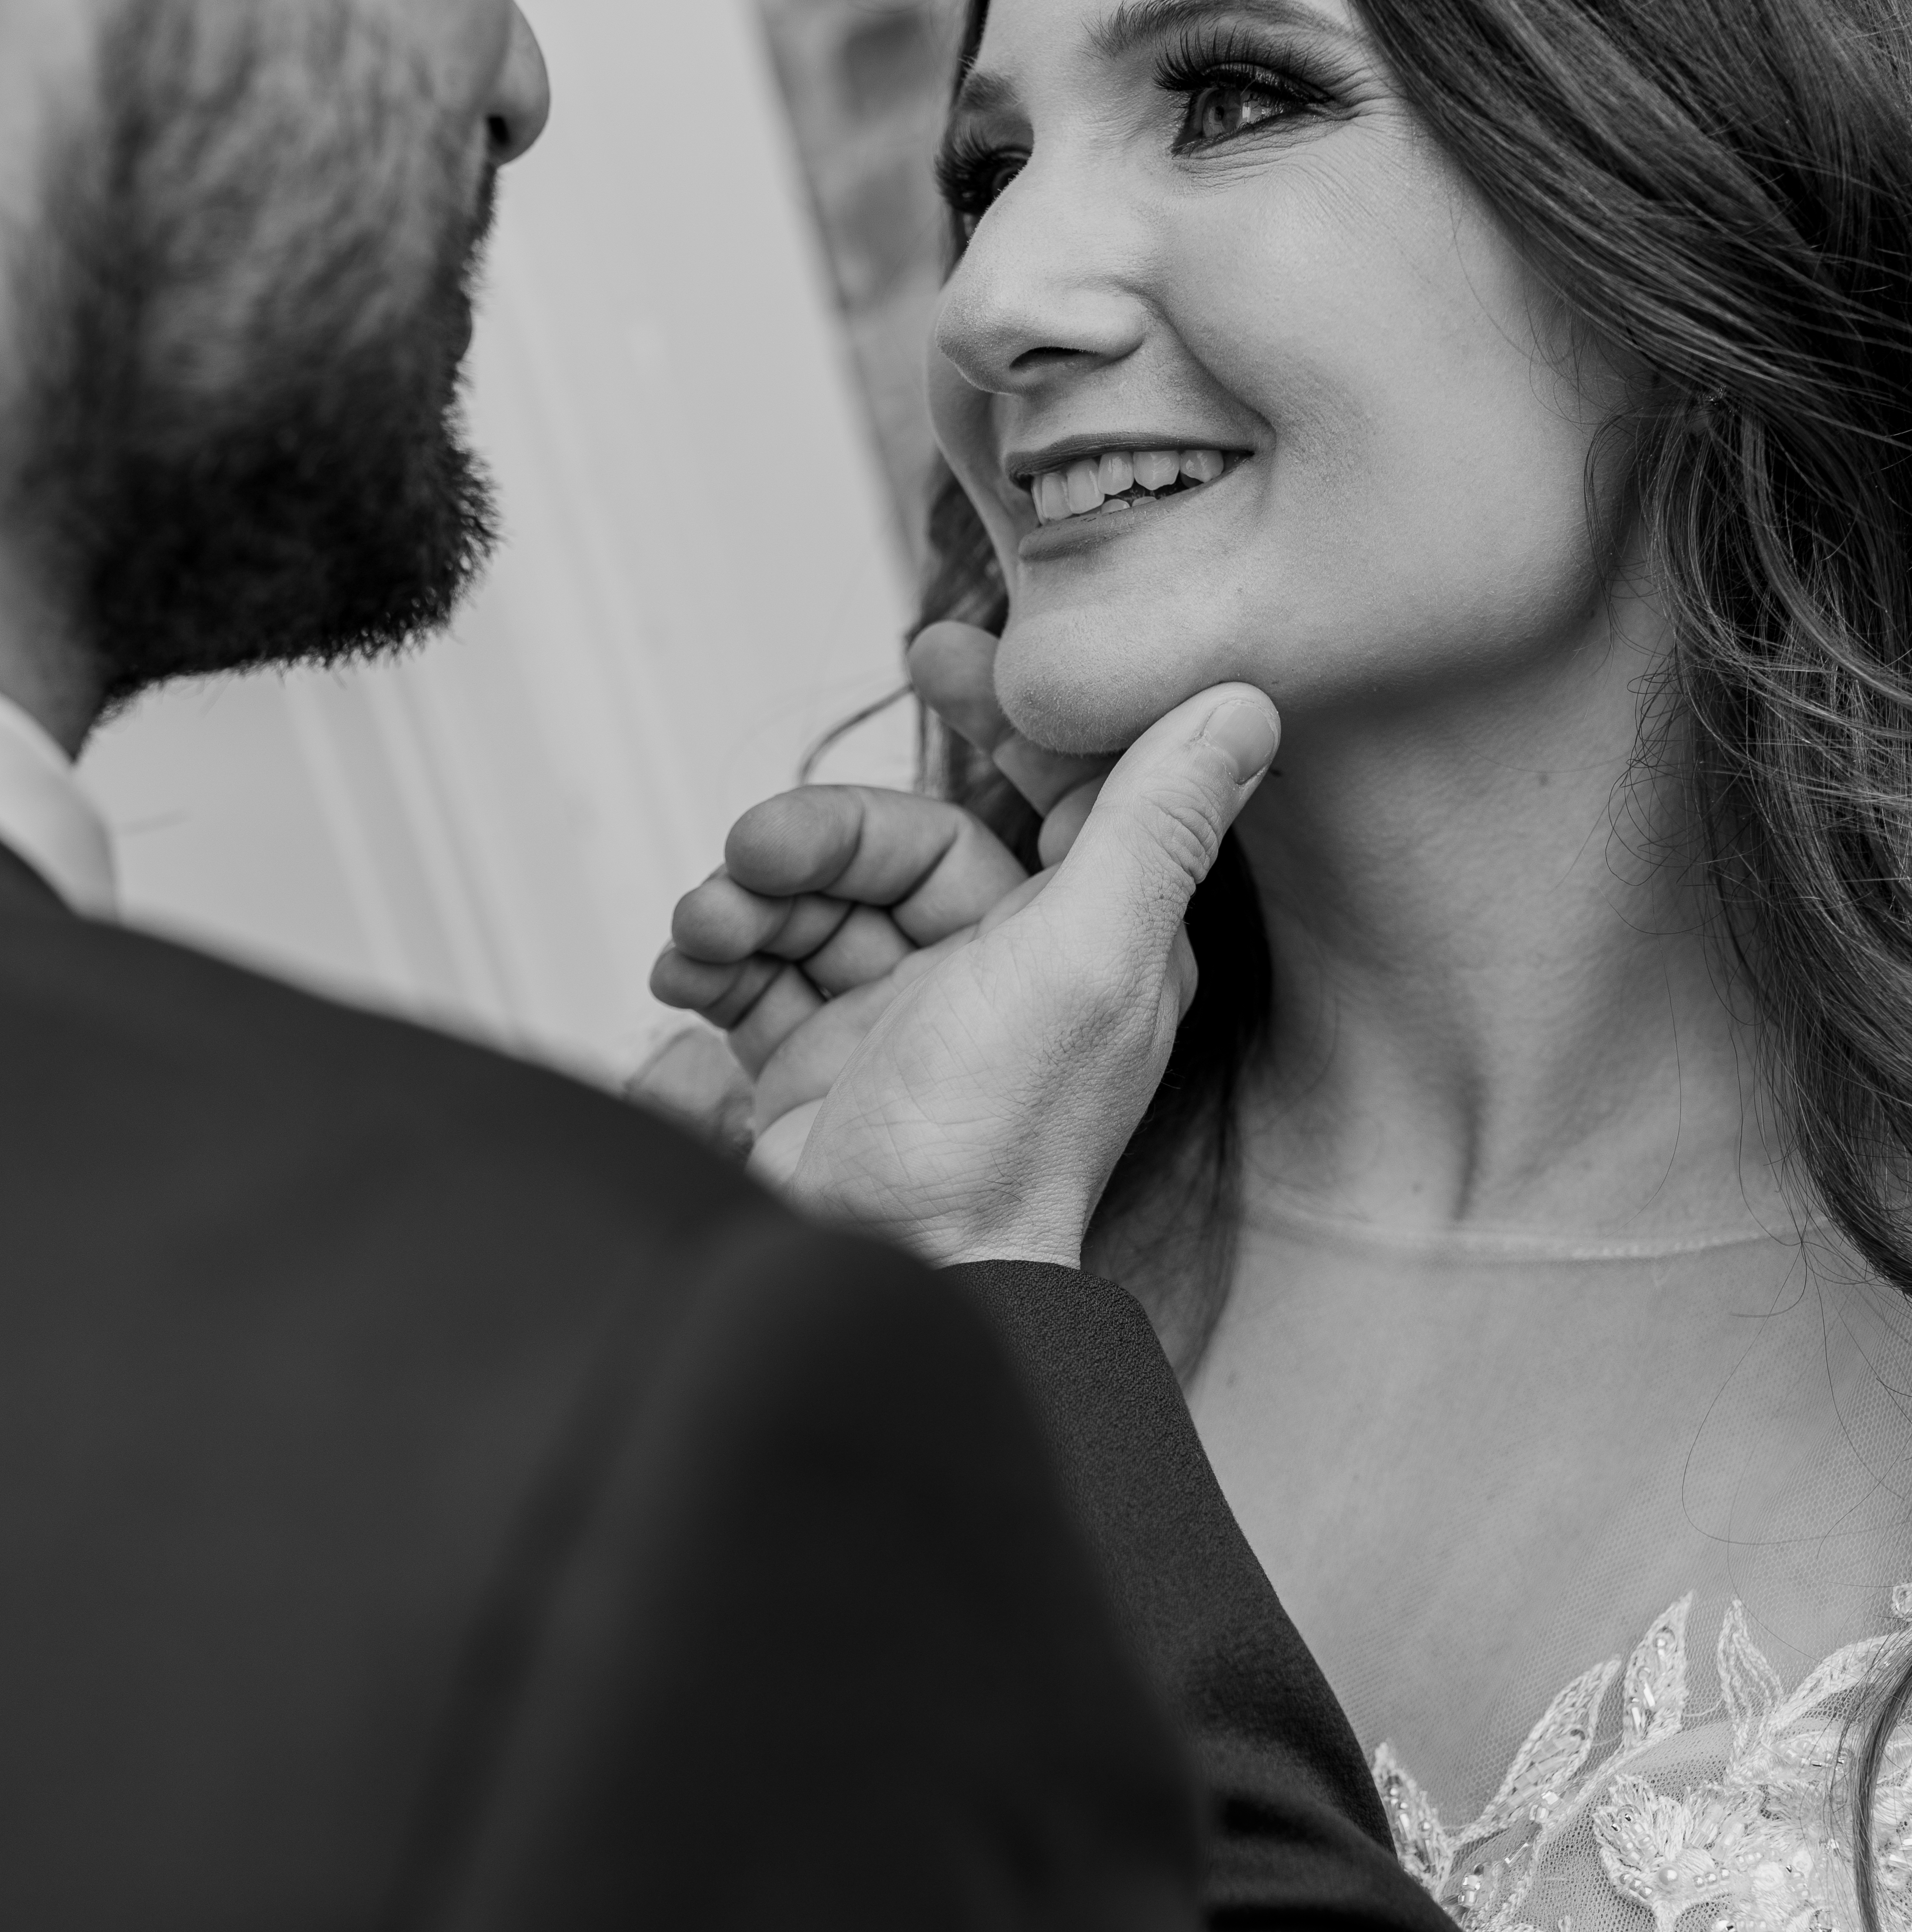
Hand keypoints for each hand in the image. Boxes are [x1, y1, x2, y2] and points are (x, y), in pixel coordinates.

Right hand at [653, 639, 1279, 1265]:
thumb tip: (1249, 699)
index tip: (934, 650)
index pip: (1052, 788)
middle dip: (815, 838)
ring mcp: (905, 1023)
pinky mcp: (822, 1069)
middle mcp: (1001, 974)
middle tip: (750, 854)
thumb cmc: (993, 1139)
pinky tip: (682, 979)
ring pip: (816, 903)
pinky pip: (757, 976)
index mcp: (1087, 940)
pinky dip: (713, 963)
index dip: (1000, 715)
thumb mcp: (1089, 957)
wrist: (884, 1280)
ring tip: (703, 933)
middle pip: (900, 845)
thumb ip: (1156, 821)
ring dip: (747, 900)